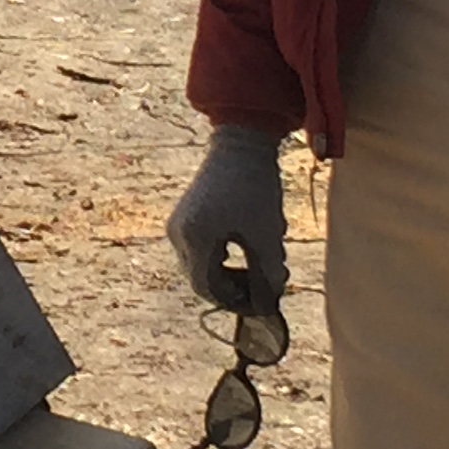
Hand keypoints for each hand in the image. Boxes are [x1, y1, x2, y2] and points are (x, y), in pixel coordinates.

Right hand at [167, 124, 288, 316]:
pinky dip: (220, 257)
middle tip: (262, 287)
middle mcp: (178, 234)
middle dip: (232, 288)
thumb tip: (269, 303)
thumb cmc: (255, 187)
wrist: (241, 144)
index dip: (234, 302)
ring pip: (200, 265)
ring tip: (257, 267)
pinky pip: (199, 248)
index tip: (259, 303)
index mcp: (195, 238)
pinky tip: (244, 248)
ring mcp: (178, 224)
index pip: (207, 288)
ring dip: (227, 273)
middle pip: (201, 279)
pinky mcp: (184, 216)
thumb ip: (268, 273)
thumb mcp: (266, 234)